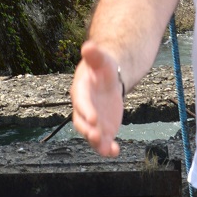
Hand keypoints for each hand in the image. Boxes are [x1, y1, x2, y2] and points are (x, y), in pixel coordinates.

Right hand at [71, 41, 123, 157]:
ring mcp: (92, 121)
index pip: (81, 103)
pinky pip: (102, 141)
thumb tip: (88, 45)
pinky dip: (107, 148)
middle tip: (97, 136)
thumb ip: (95, 55)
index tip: (94, 119)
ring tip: (106, 150)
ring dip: (97, 143)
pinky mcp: (102, 129)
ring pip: (91, 135)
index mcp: (81, 92)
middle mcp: (84, 109)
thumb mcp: (101, 60)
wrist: (108, 80)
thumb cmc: (102, 68)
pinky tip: (115, 151)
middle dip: (88, 131)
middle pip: (82, 123)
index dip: (86, 111)